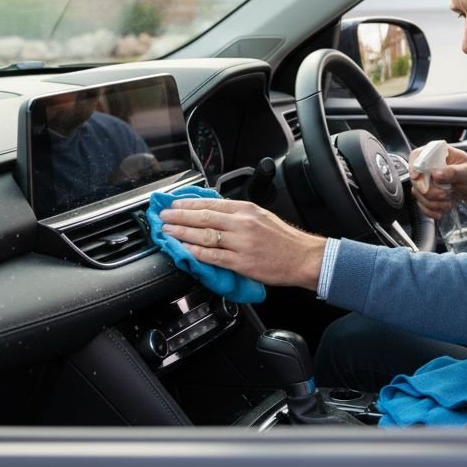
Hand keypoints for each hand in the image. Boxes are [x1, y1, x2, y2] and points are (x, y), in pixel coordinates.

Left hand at [159, 199, 325, 290]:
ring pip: (205, 236)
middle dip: (179, 217)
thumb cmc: (283, 238)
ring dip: (182, 233)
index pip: (210, 203)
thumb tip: (212, 211)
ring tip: (168, 232)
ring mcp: (241, 243)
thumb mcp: (261, 215)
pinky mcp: (242, 262)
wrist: (303, 257)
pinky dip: (196, 253)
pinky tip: (185, 250)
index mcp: (246, 209)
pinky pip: (214, 256)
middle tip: (163, 217)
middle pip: (203, 217)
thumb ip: (237, 213)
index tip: (173, 204)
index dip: (188, 204)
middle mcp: (242, 223)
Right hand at [407, 144, 466, 218]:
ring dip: (432, 202)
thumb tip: (436, 174)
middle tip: (443, 195)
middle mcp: (431, 166)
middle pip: (416, 178)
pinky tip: (441, 211)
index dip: (414, 167)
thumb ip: (453, 172)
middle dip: (429, 191)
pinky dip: (430, 210)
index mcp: (439, 154)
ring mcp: (429, 181)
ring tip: (448, 203)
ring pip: (418, 193)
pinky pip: (422, 203)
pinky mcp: (430, 194)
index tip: (418, 178)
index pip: (418, 156)